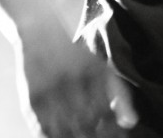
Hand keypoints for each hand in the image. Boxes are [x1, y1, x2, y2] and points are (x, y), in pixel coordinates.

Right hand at [15, 23, 137, 137]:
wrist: (40, 34)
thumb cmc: (76, 57)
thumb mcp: (101, 68)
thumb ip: (120, 94)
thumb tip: (130, 124)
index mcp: (93, 74)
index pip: (107, 114)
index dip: (113, 132)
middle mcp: (71, 83)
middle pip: (87, 125)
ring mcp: (50, 93)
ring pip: (65, 132)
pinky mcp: (32, 100)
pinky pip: (43, 130)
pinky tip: (63, 137)